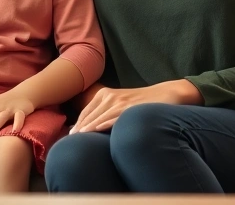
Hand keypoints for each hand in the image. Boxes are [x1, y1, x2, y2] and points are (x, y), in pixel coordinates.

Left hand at [71, 80, 200, 133]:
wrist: (167, 93)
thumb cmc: (142, 102)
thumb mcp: (121, 103)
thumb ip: (106, 112)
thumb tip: (88, 127)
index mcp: (105, 94)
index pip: (86, 111)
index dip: (77, 123)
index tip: (69, 135)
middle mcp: (110, 96)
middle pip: (90, 115)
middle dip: (79, 128)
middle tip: (68, 142)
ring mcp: (120, 102)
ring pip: (99, 117)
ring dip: (87, 128)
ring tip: (76, 139)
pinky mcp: (130, 108)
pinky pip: (114, 117)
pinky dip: (103, 124)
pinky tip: (95, 130)